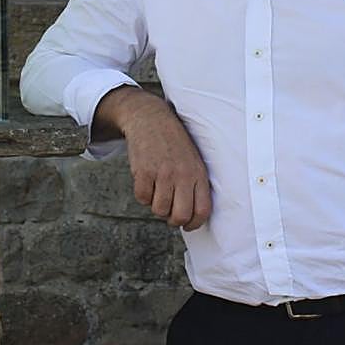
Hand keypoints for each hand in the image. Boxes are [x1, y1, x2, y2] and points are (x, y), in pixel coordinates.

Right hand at [95, 87, 211, 229]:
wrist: (151, 119)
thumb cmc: (174, 144)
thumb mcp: (194, 160)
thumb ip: (196, 184)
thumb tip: (193, 216)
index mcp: (198, 173)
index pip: (202, 210)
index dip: (194, 224)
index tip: (187, 225)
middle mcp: (182, 174)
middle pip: (179, 216)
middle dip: (173, 220)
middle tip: (169, 214)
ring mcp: (162, 173)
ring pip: (159, 210)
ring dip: (156, 206)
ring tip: (158, 192)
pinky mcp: (144, 171)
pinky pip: (142, 198)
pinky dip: (143, 195)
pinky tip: (147, 182)